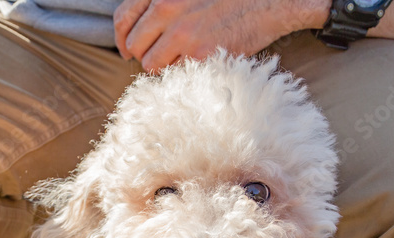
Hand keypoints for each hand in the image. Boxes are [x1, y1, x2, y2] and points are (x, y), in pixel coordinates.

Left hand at [114, 0, 328, 71]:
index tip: (128, 49)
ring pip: (151, 65)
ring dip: (163, 66)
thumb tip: (137, 32)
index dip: (122, 39)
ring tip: (184, 58)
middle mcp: (167, 7)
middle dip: (146, 54)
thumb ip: (163, 3)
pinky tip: (200, 61)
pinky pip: (176, 73)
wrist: (271, 1)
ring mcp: (182, 32)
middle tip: (163, 56)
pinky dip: (184, 72)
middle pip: (135, 46)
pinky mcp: (200, 53)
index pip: (123, 19)